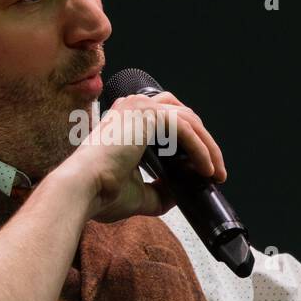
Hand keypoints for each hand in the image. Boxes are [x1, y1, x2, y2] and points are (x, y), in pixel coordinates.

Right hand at [57, 91, 226, 222]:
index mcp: (126, 119)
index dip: (190, 142)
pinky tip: (207, 170)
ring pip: (189, 121)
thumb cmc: (99, 191)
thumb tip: (177, 194)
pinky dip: (201, 150)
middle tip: (216, 171)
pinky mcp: (148, 117)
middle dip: (204, 143)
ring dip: (208, 148)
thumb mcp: (138, 193)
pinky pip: (186, 129)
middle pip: (183, 116)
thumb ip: (159, 191)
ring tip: (217, 173)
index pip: (169, 120)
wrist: (83, 190)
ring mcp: (139, 108)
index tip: (202, 168)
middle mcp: (133, 107)